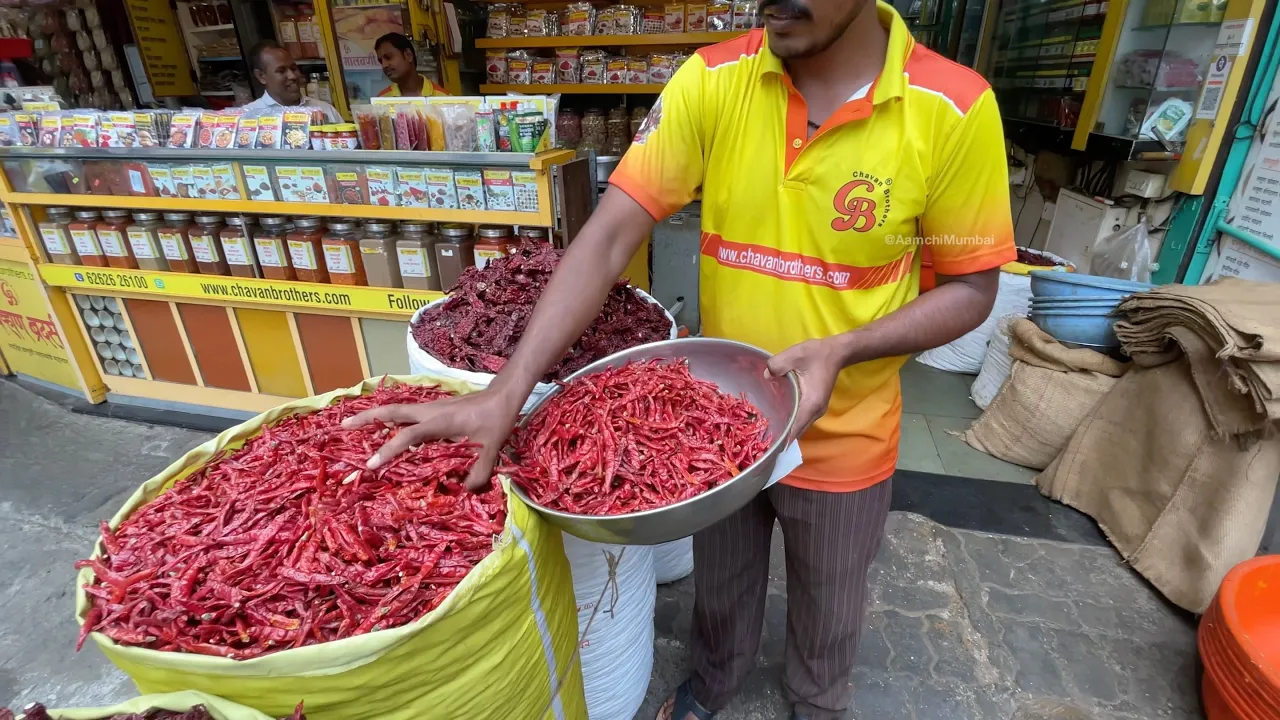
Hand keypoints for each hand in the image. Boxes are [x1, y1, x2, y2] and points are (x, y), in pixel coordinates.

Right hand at [341, 387, 523, 490]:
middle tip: (342, 426)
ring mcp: (430, 408)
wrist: (503, 396)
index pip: (407, 436)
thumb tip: (462, 492)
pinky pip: (405, 413)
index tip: (371, 464)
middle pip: (390, 411)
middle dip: (365, 418)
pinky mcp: (433, 408)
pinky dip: (390, 418)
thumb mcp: (491, 451)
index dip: (388, 450)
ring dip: (374, 416)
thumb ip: (477, 475)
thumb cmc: (495, 420)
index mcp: (439, 421)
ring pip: (395, 409)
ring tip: (352, 425)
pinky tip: (383, 427)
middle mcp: (429, 411)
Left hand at [766, 338, 841, 442]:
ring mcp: (817, 411)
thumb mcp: (794, 355)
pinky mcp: (815, 407)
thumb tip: (766, 376)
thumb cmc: (816, 354)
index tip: (769, 448)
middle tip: (761, 441)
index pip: (795, 429)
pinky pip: (801, 420)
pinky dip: (791, 423)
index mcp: (811, 403)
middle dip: (781, 437)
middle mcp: (815, 412)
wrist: (836, 352)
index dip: (782, 439)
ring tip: (766, 432)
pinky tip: (778, 419)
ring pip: (799, 427)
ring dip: (786, 430)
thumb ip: (776, 365)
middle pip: (797, 432)